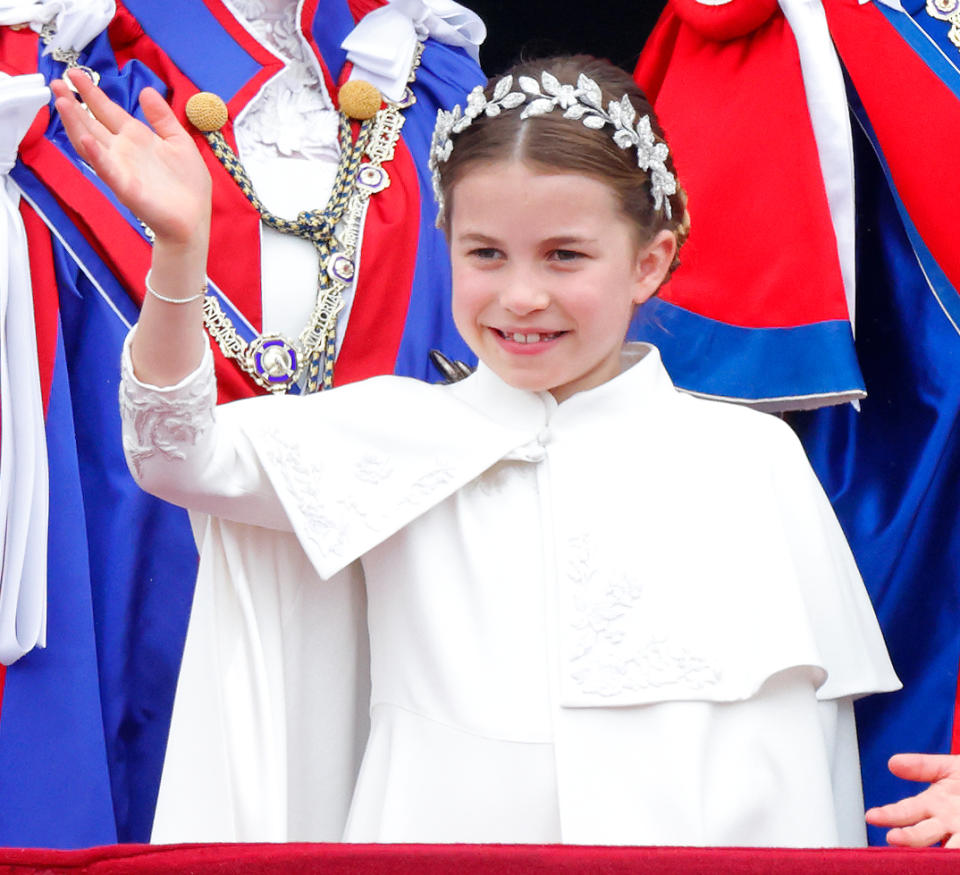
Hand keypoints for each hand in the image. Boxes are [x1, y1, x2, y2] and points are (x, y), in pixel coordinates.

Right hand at [51, 69, 210, 247]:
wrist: (193, 220)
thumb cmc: (188, 185)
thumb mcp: (180, 142)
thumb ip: (163, 118)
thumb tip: (146, 91)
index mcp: (137, 138)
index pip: (108, 111)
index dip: (91, 93)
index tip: (75, 73)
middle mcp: (123, 151)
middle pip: (92, 123)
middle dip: (73, 104)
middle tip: (56, 81)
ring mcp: (121, 169)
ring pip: (91, 143)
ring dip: (75, 123)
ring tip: (62, 102)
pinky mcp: (126, 188)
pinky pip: (107, 170)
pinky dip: (96, 156)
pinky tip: (86, 140)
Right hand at [865, 753, 959, 847]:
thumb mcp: (951, 768)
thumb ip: (922, 766)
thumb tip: (892, 762)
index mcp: (932, 805)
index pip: (904, 812)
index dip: (888, 815)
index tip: (872, 816)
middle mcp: (944, 824)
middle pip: (920, 834)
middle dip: (907, 837)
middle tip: (893, 839)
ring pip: (943, 848)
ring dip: (931, 851)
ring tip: (923, 853)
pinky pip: (959, 851)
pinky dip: (954, 855)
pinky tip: (950, 855)